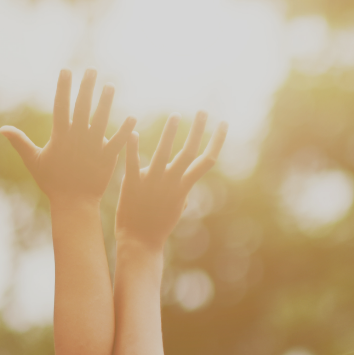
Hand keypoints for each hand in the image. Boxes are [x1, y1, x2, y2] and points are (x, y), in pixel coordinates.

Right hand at [2, 69, 135, 204]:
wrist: (73, 203)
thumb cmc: (52, 182)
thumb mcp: (34, 160)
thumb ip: (20, 142)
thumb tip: (2, 129)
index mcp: (60, 136)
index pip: (61, 105)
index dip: (64, 87)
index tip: (66, 71)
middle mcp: (77, 138)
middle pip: (82, 107)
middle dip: (86, 87)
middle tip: (91, 70)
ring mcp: (93, 147)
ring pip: (101, 119)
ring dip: (106, 102)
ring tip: (109, 86)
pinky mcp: (107, 158)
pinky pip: (118, 141)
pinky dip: (125, 130)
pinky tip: (132, 117)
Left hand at [116, 112, 226, 246]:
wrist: (140, 242)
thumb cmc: (158, 226)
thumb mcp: (175, 208)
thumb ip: (181, 195)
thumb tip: (186, 190)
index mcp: (183, 186)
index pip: (206, 160)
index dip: (216, 141)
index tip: (223, 123)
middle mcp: (171, 182)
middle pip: (189, 152)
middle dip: (198, 131)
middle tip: (203, 112)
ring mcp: (153, 182)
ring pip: (164, 153)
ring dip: (170, 134)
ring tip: (176, 116)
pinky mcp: (132, 184)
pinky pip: (133, 163)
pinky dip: (132, 147)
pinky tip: (131, 131)